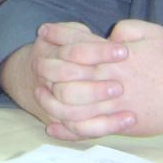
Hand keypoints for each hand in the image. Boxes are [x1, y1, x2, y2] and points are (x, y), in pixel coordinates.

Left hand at [0, 20, 162, 142]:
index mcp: (115, 57)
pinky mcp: (116, 124)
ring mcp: (111, 106)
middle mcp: (109, 81)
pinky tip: (52, 126)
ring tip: (39, 93)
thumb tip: (107, 33)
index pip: (77, 43)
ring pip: (70, 106)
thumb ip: (128, 27)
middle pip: (66, 74)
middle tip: (34, 61)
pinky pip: (85, 130)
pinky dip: (66, 130)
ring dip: (50, 100)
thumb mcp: (154, 33)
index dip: (58, 35)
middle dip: (47, 66)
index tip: (43, 30)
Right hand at [0, 21, 135, 140]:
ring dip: (98, 108)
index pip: (74, 52)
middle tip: (119, 87)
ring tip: (126, 105)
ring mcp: (52, 103)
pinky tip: (129, 119)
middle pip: (67, 87)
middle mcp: (46, 79)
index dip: (99, 52)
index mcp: (49, 52)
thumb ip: (87, 32)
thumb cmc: (66, 50)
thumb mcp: (71, 33)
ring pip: (71, 112)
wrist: (33, 77)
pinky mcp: (63, 122)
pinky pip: (82, 130)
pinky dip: (105, 127)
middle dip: (94, 88)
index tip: (124, 52)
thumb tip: (117, 34)